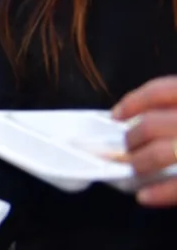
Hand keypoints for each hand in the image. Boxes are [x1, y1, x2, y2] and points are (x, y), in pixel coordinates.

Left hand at [114, 76, 176, 206]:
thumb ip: (173, 112)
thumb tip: (137, 122)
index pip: (163, 90)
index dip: (135, 102)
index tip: (116, 115)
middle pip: (153, 124)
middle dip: (132, 139)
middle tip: (125, 148)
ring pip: (162, 152)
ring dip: (140, 162)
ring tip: (134, 168)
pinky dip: (160, 193)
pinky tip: (144, 197)